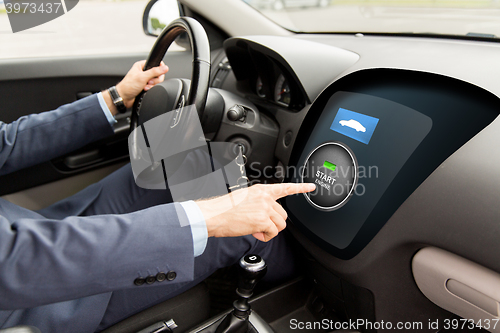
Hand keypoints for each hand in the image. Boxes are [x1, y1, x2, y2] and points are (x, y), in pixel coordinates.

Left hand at [116, 60, 168, 107]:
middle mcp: (143, 71)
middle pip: (158, 73)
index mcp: (141, 65)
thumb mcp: (142, 77)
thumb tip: (165, 68)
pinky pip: (153, 86)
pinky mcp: (146, 85)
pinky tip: (145, 89)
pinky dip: (150, 88)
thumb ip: (154, 72)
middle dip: (155, 80)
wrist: (124, 97)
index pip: (156, 63)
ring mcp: (145, 79)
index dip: (160, 68)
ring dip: (152, 85)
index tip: (160, 73)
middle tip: (149, 82)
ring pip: (156, 81)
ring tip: (145, 86)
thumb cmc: (128, 86)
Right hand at [195, 183, 315, 241]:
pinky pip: (273, 232)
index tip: (311, 187)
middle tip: (260, 225)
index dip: (300, 188)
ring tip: (256, 229)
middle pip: (283, 214)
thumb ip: (259, 203)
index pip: (285, 188)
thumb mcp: (244, 198)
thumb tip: (266, 215)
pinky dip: (265, 236)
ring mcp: (265, 208)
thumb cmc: (224, 209)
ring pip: (280, 225)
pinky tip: (255, 232)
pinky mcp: (263, 221)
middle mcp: (265, 198)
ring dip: (270, 230)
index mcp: (261, 190)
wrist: (215, 215)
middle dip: (274, 223)